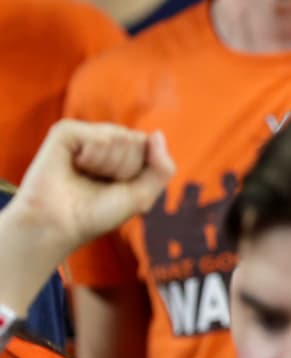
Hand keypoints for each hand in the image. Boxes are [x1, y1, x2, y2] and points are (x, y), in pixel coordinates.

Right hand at [5, 120, 172, 257]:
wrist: (60, 225)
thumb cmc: (97, 213)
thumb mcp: (142, 196)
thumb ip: (162, 168)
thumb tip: (156, 134)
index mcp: (124, 151)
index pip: (150, 146)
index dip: (138, 172)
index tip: (118, 187)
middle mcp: (105, 138)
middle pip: (136, 141)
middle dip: (123, 169)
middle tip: (99, 184)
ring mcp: (85, 133)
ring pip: (120, 138)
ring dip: (107, 166)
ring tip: (86, 176)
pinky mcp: (65, 132)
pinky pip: (99, 138)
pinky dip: (92, 158)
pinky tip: (75, 166)